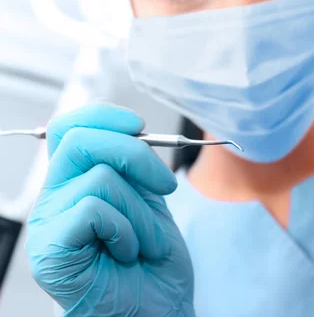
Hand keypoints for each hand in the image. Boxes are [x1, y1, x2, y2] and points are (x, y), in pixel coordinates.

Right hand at [26, 104, 193, 315]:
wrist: (158, 307)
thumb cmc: (152, 259)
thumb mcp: (148, 199)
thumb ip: (132, 166)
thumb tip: (131, 129)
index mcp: (73, 183)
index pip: (68, 127)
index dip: (105, 116)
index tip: (141, 127)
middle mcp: (53, 199)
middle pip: (80, 140)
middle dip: (136, 155)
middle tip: (165, 186)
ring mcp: (47, 224)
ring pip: (98, 177)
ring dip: (141, 211)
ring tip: (146, 241)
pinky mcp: (50, 250)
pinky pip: (93, 209)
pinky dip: (126, 229)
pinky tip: (127, 253)